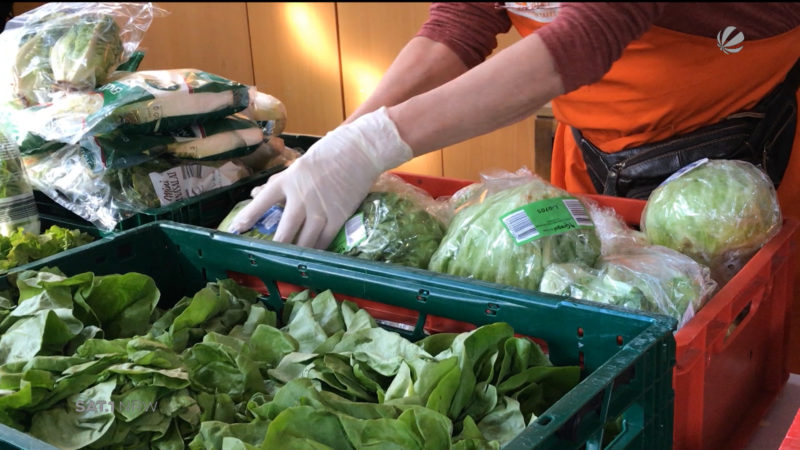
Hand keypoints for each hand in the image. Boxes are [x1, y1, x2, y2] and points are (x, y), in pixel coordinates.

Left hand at [227, 106, 412, 248]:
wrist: (360, 151)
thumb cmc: (328, 154)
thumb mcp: (298, 165)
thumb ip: (277, 182)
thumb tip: (255, 194)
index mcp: (287, 181)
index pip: (260, 202)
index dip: (246, 219)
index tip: (236, 231)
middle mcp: (300, 198)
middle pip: (283, 233)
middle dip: (274, 250)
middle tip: (266, 261)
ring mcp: (320, 210)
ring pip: (304, 242)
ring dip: (296, 255)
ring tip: (288, 265)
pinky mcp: (338, 217)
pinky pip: (324, 241)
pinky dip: (316, 252)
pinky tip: (311, 258)